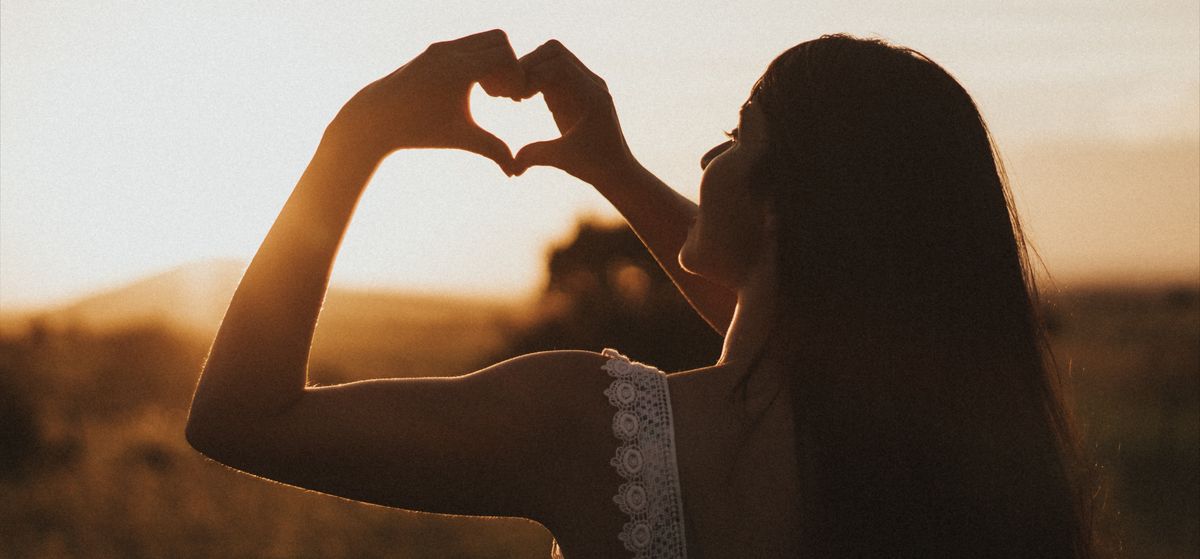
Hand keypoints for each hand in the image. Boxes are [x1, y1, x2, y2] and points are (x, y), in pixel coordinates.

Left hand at [328, 30, 523, 173]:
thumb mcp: (459, 139)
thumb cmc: (419, 130)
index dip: (517, 77)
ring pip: (484, 39)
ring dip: (494, 61)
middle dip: (509, 65)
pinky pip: (468, 44)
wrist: (376, 119)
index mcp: (458, 70)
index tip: (513, 101)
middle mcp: (449, 51)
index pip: (505, 57)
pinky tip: (473, 87)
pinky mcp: (433, 50)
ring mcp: (440, 48)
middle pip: (499, 40)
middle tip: (503, 94)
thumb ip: (492, 149)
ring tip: (489, 92)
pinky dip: (478, 59)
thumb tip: (515, 173)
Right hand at [511, 40, 636, 185]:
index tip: (516, 98)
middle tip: (513, 92)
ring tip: (518, 95)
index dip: (531, 75)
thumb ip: (537, 156)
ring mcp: (586, 83)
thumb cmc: (594, 166)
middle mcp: (592, 83)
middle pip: (554, 51)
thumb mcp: (563, 160)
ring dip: (531, 69)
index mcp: (591, 96)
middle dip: (528, 66)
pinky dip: (536, 77)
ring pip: (553, 56)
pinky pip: (554, 69)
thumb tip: (511, 165)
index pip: (557, 65)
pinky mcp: (577, 89)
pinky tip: (525, 98)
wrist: (617, 169)